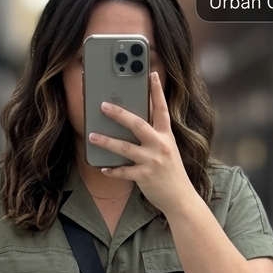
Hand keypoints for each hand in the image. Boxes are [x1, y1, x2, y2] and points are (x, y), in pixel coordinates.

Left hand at [88, 72, 195, 216]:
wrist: (181, 198)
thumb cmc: (171, 172)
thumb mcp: (168, 149)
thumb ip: (156, 134)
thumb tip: (136, 119)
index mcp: (167, 136)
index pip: (161, 109)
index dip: (157, 90)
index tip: (151, 73)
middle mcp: (160, 146)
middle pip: (137, 124)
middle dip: (119, 114)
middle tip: (103, 105)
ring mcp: (152, 162)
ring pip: (125, 148)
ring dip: (106, 141)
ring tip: (92, 136)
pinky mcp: (144, 177)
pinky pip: (124, 171)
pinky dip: (112, 170)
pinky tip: (102, 166)